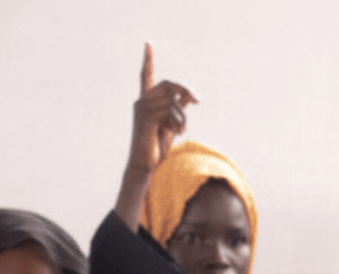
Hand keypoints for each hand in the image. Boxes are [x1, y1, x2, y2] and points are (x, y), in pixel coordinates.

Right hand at [126, 42, 195, 175]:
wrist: (146, 164)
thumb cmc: (157, 145)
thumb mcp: (172, 124)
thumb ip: (178, 109)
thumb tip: (189, 95)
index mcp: (146, 101)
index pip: (146, 75)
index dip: (147, 59)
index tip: (148, 43)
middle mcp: (141, 101)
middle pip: (167, 84)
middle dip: (185, 90)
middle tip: (197, 100)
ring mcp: (142, 109)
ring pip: (172, 99)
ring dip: (183, 114)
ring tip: (183, 129)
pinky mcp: (146, 118)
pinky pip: (170, 110)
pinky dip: (179, 120)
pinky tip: (180, 131)